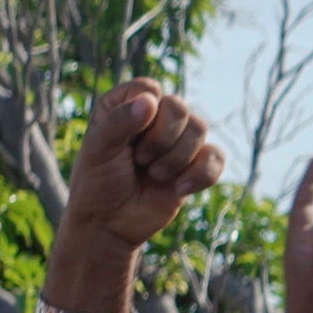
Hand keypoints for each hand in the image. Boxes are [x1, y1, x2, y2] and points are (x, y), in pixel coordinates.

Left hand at [57, 82, 221, 260]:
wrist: (110, 223)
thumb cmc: (97, 182)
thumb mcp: (98, 150)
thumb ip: (119, 122)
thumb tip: (151, 100)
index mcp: (124, 104)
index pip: (148, 89)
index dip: (142, 114)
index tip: (124, 140)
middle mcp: (153, 116)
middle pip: (178, 107)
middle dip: (161, 139)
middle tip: (140, 160)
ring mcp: (176, 139)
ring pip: (199, 128)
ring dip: (176, 158)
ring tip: (154, 175)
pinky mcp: (194, 164)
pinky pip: (216, 157)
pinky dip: (201, 174)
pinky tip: (179, 188)